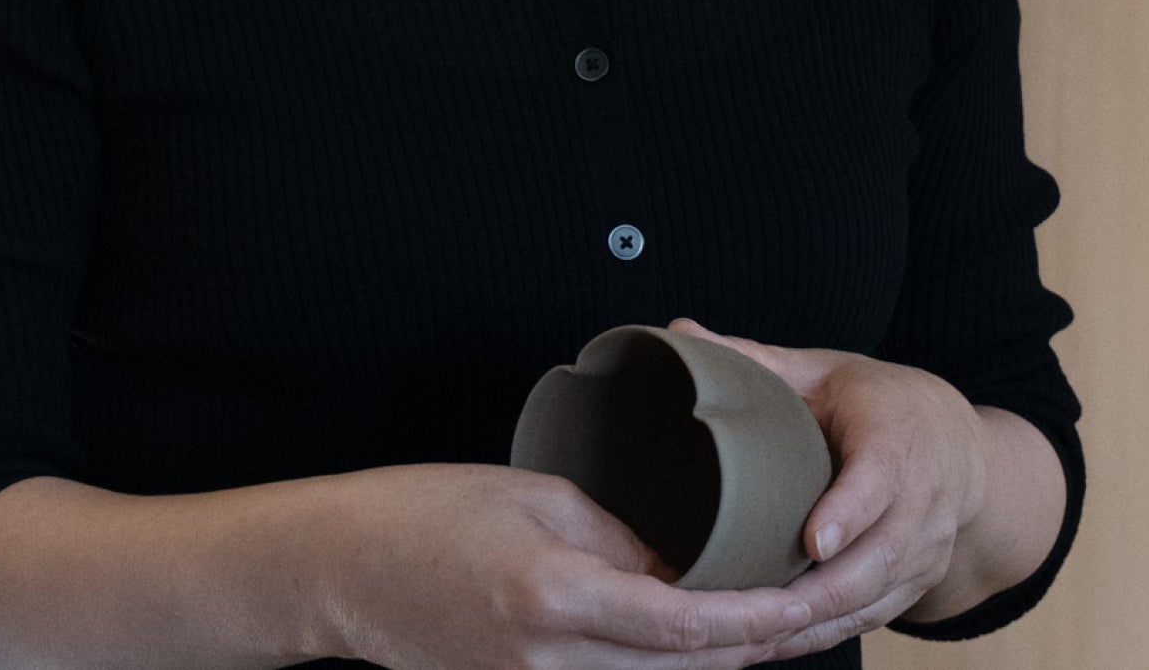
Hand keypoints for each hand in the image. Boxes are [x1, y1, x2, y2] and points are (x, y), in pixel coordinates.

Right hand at [312, 460, 824, 669]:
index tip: (802, 596)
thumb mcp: (530, 495)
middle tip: (808, 609)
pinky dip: (658, 662)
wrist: (340, 568)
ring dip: (712, 658)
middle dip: (752, 645)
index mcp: (558, 598)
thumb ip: (614, 533)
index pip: (685, 624)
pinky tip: (686, 634)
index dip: (755, 616)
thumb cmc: (423, 512)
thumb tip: (676, 566)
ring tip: (765, 618)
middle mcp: (552, 663)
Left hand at [666, 318, 988, 658]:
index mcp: (897, 438)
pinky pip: (868, 621)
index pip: (880, 482)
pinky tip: (770, 644)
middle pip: (877, 559)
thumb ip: (756, 358)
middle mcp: (921, 504)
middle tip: (752, 607)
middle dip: (818, 591)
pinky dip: (822, 635)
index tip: (812, 542)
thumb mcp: (825, 369)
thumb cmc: (880, 402)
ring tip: (748, 634)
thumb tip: (681, 333)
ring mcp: (923, 553)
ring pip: (871, 601)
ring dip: (813, 623)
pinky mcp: (913, 587)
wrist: (960, 448)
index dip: (848, 514)